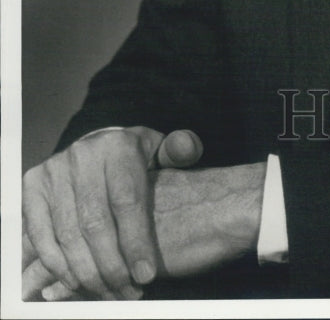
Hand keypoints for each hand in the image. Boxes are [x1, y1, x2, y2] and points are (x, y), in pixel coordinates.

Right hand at [24, 159, 265, 299]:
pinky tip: (78, 282)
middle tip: (128, 292)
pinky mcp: (32, 187)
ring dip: (87, 273)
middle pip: (95, 223)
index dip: (136, 242)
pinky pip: (41, 237)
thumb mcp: (161, 150)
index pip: (126, 201)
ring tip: (109, 293)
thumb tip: (189, 148)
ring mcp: (54, 171)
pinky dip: (58, 265)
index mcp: (118, 145)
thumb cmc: (134, 159)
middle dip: (112, 266)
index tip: (146, 276)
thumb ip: (181, 150)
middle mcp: (82, 155)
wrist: (97, 146)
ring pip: (68, 235)